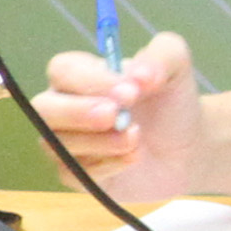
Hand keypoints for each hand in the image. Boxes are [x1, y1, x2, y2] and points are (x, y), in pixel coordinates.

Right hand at [28, 31, 207, 193]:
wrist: (187, 150)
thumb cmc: (171, 103)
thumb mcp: (176, 67)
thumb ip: (162, 55)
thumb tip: (141, 74)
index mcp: (80, 74)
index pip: (64, 71)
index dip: (92, 81)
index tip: (131, 90)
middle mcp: (64, 106)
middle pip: (43, 107)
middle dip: (77, 111)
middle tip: (115, 115)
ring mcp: (66, 142)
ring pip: (57, 143)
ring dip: (99, 140)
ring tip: (136, 137)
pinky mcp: (76, 175)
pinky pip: (73, 172)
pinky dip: (105, 165)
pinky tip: (133, 157)